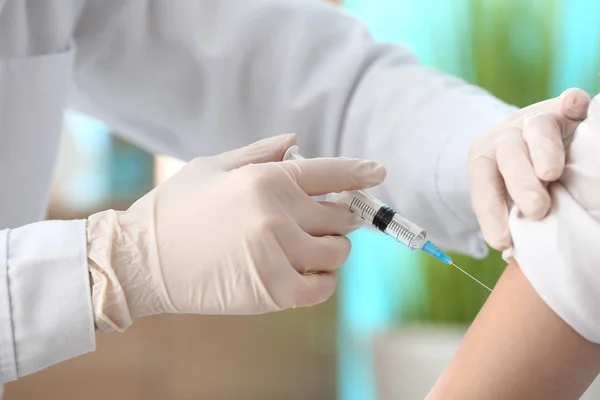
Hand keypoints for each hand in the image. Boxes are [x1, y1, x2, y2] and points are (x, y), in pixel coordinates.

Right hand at [88, 134, 385, 325]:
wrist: (139, 262)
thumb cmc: (174, 210)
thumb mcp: (211, 167)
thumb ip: (260, 153)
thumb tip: (296, 141)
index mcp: (264, 179)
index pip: (330, 174)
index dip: (359, 172)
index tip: (378, 172)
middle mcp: (277, 214)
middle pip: (343, 216)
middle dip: (342, 217)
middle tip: (326, 220)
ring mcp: (276, 254)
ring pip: (338, 253)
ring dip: (332, 250)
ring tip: (309, 248)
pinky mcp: (271, 291)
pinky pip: (323, 287)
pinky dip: (323, 280)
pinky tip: (305, 273)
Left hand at [469, 88, 590, 249]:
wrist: (529, 135)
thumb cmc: (519, 179)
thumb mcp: (507, 195)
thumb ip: (511, 214)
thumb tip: (516, 251)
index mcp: (485, 159)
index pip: (483, 185)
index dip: (491, 213)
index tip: (503, 242)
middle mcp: (507, 136)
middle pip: (508, 154)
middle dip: (520, 182)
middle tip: (536, 208)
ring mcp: (535, 119)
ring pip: (536, 128)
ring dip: (543, 150)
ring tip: (551, 173)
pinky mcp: (563, 109)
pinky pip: (568, 102)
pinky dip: (571, 103)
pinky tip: (575, 108)